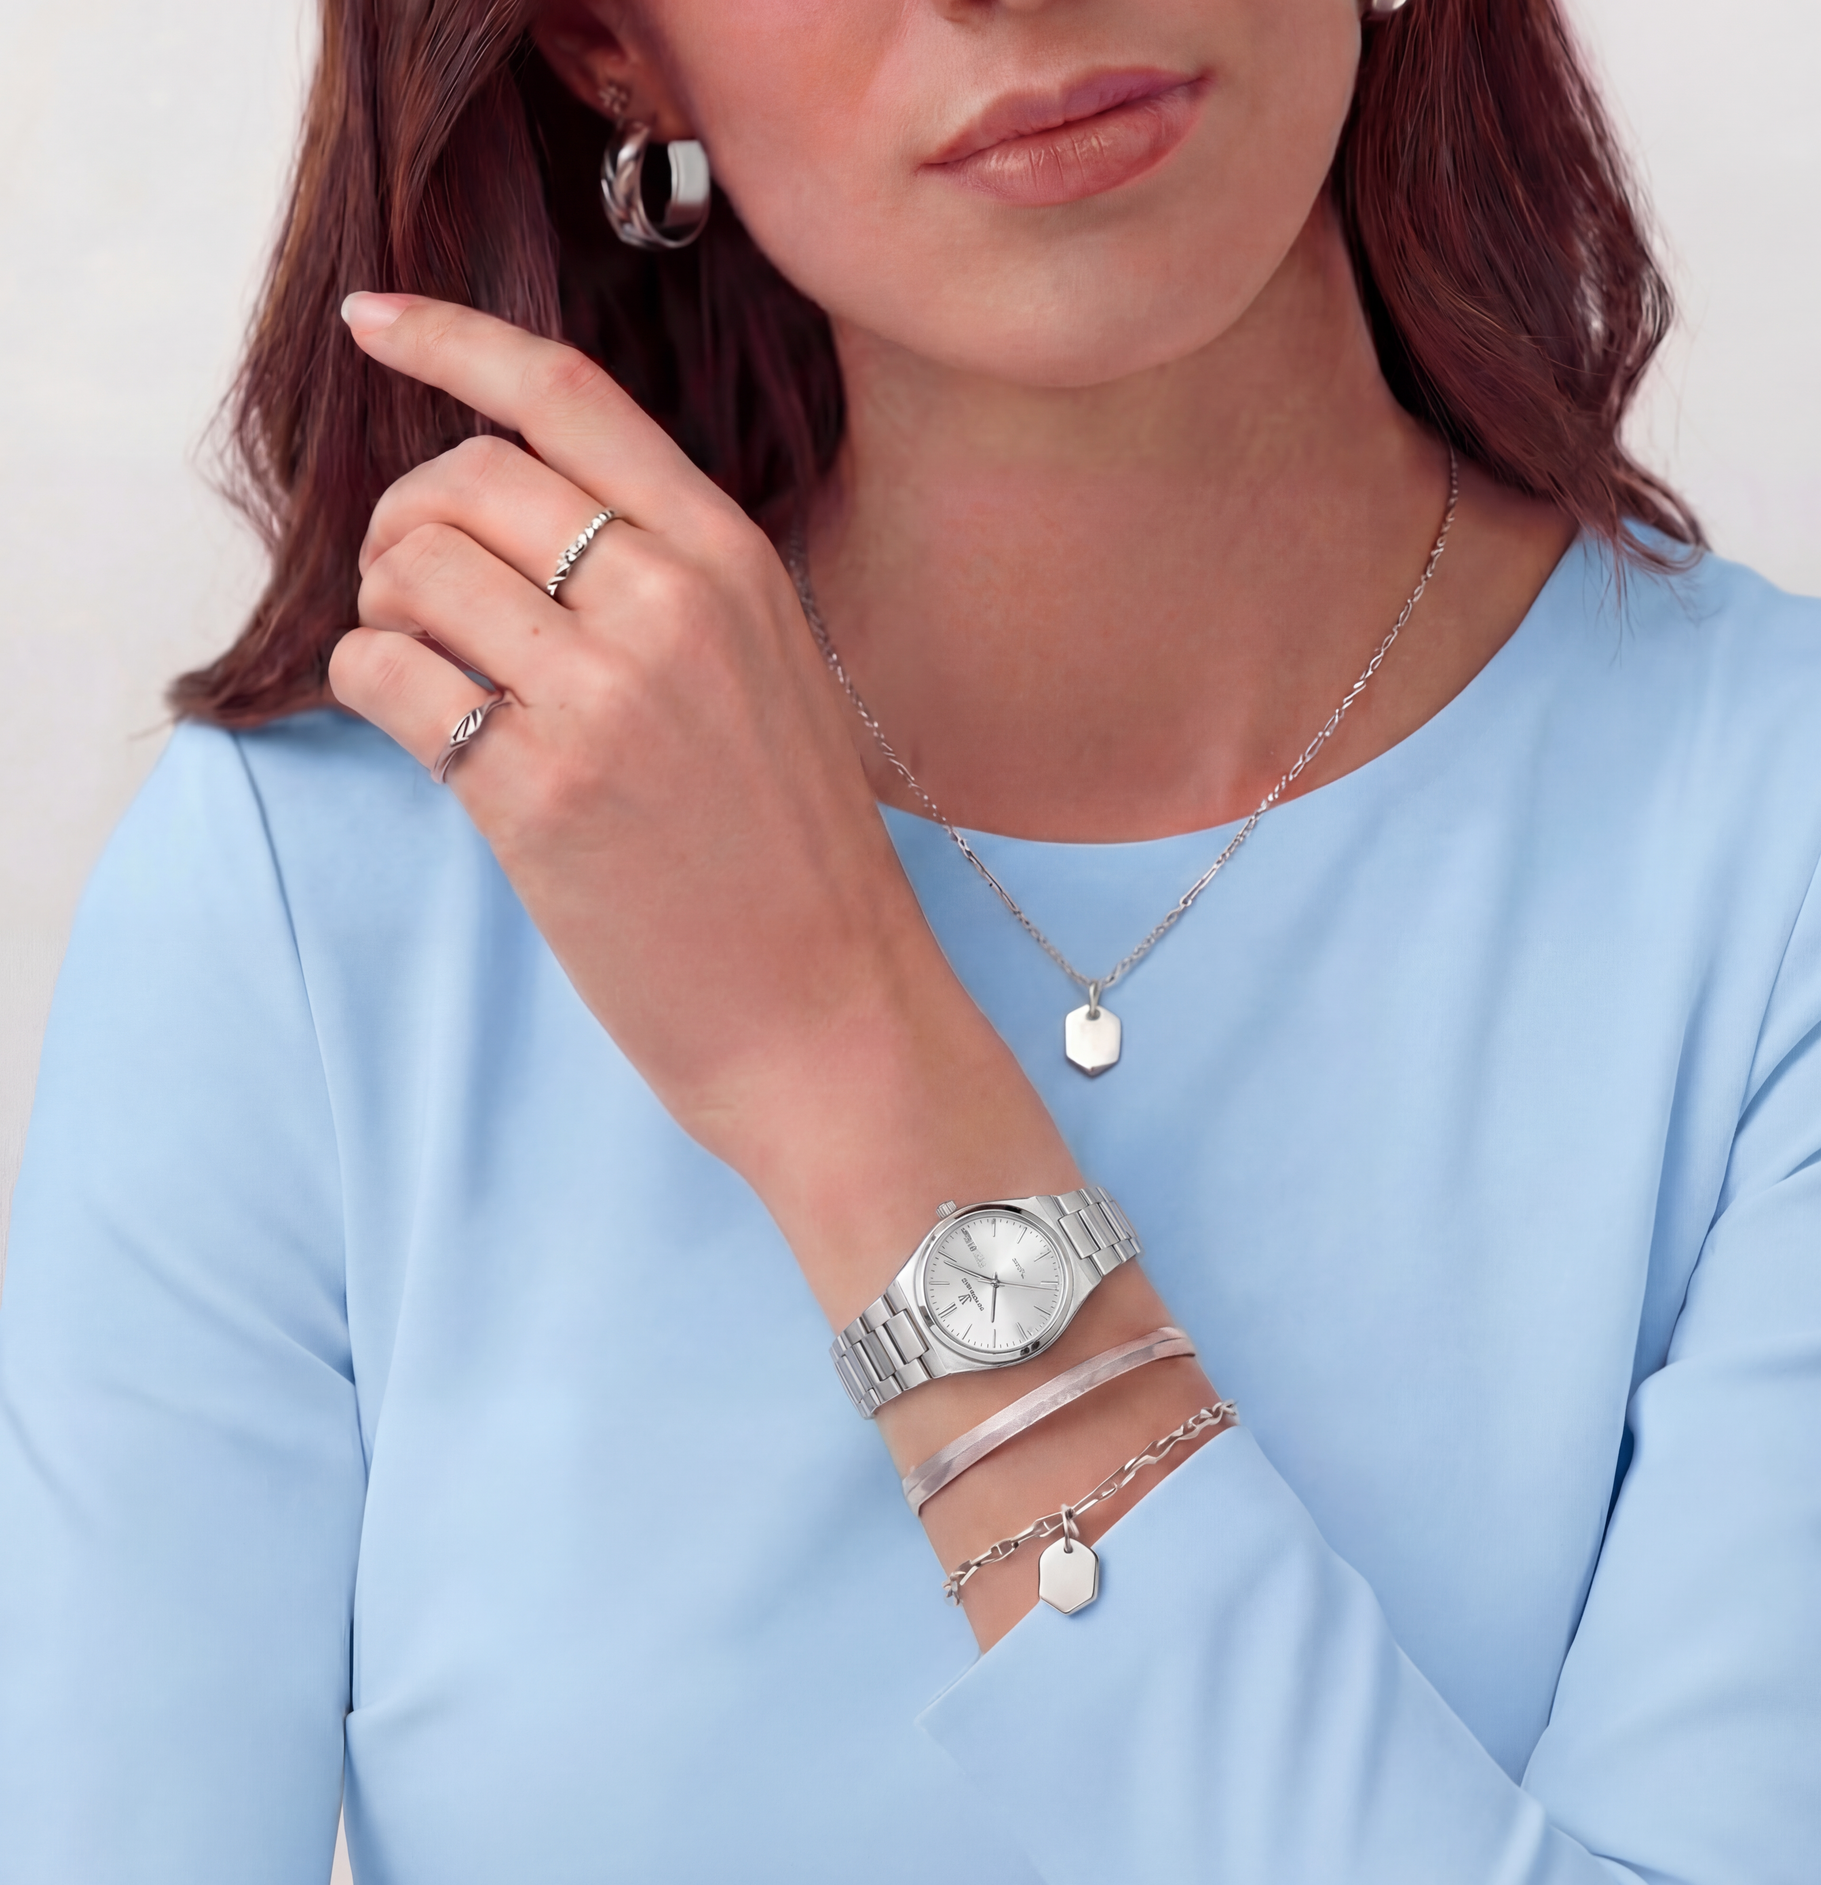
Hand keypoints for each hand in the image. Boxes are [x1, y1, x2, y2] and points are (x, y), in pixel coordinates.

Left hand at [327, 295, 1074, 1319]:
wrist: (832, 1013)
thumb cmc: (796, 860)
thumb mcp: (768, 678)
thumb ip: (667, 581)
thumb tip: (509, 516)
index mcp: (732, 561)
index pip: (568, 396)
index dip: (451, 339)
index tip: (375, 322)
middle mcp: (670, 604)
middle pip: (460, 479)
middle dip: (404, 525)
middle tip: (423, 597)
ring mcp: (603, 698)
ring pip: (408, 568)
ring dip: (388, 612)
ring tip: (436, 675)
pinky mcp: (538, 794)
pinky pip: (388, 674)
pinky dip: (378, 687)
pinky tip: (430, 732)